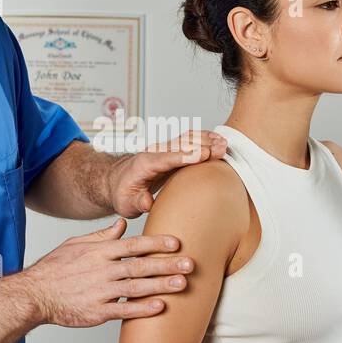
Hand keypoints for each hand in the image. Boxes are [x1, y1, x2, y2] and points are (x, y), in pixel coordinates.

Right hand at [19, 217, 193, 327]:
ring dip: (161, 285)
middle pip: (140, 266)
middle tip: (190, 263)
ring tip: (183, 284)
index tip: (177, 243)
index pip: (133, 245)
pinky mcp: (97, 312)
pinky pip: (124, 310)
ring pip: (136, 288)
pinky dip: (142, 309)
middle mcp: (102, 270)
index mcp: (99, 252)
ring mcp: (100, 292)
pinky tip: (160, 307)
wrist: (34, 295)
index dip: (156, 244)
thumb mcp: (76, 245)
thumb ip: (102, 236)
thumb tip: (122, 225)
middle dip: (167, 264)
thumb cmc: (54, 269)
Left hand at [107, 130, 227, 217]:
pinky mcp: (172, 151)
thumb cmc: (122, 193)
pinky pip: (189, 141)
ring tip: (225, 144)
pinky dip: (204, 139)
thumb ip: (137, 202)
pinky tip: (218, 141)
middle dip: (202, 146)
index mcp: (144, 164)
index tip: (202, 154)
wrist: (116, 181)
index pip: (167, 158)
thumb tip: (147, 202)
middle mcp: (155, 153)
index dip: (185, 155)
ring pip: (187, 139)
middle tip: (222, 149)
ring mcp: (164, 150)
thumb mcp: (126, 203)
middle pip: (181, 145)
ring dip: (206, 140)